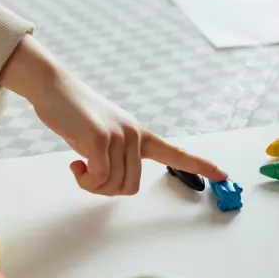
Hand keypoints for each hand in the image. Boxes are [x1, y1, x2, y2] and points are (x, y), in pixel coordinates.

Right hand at [0, 36, 227, 195]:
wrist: (54, 88)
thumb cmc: (75, 115)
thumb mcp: (102, 136)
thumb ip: (115, 157)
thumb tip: (111, 182)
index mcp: (140, 135)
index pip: (175, 152)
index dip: (199, 165)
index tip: (224, 174)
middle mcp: (136, 135)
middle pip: (130, 187)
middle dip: (105, 190)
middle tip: (87, 174)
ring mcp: (121, 136)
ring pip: (113, 186)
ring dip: (92, 185)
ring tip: (79, 165)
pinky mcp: (101, 140)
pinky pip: (99, 179)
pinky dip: (84, 180)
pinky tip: (74, 164)